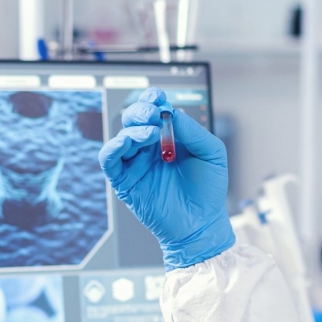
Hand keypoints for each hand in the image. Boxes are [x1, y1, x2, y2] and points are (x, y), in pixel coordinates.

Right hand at [98, 87, 234, 269]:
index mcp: (168, 137)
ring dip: (133, 128)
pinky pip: (109, 158)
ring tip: (152, 134)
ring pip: (121, 135)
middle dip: (141, 110)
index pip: (152, 111)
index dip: (152, 99)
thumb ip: (193, 130)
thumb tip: (172, 113)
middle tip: (155, 115)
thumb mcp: (211, 153)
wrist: (201, 223)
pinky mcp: (123, 181)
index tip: (159, 97)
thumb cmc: (208, 190)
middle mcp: (148, 148)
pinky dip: (115, 146)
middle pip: (133, 118)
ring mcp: (135, 164)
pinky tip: (131, 143)